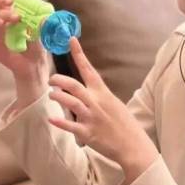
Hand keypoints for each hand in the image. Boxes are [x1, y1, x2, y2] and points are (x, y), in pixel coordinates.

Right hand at [0, 0, 48, 81]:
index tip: (14, 0)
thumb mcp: (42, 37)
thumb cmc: (37, 49)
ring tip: (0, 24)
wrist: (29, 67)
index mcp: (19, 12)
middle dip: (2, 2)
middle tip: (12, 16)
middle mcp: (6, 17)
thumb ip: (42, 28)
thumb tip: (44, 20)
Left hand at [48, 37, 158, 176]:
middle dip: (58, 80)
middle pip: (73, 85)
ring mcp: (91, 118)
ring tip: (51, 95)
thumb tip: (86, 88)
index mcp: (103, 93)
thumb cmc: (123, 123)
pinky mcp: (87, 133)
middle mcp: (96, 102)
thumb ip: (98, 95)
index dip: (78, 53)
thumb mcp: (113, 102)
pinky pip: (71, 125)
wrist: (133, 145)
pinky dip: (60, 121)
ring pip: (70, 102)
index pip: (88, 69)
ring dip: (57, 97)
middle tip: (51, 80)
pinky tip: (51, 118)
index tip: (71, 39)